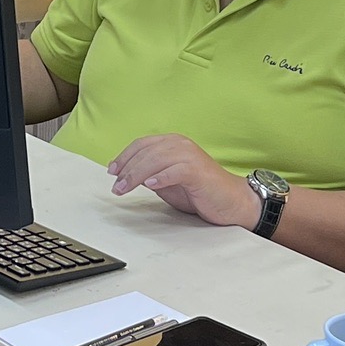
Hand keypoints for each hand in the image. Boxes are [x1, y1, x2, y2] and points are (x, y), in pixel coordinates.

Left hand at [105, 134, 261, 229]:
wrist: (232, 202)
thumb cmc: (200, 192)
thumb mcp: (168, 182)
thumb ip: (150, 175)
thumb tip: (128, 175)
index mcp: (172, 143)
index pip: (142, 144)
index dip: (124, 157)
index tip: (112, 171)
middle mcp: (180, 144)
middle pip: (145, 151)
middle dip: (126, 169)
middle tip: (116, 186)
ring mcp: (190, 156)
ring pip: (156, 159)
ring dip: (136, 175)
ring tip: (125, 188)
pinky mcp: (198, 170)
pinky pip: (176, 170)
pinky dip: (161, 177)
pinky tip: (151, 185)